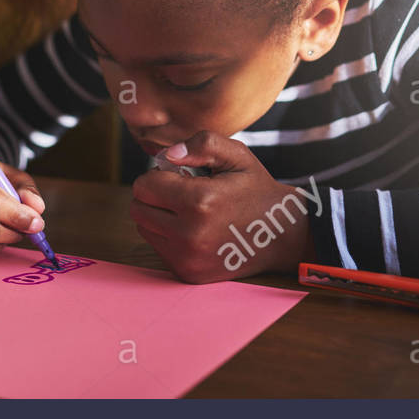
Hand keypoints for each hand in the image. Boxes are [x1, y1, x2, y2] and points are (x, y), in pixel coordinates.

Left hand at [130, 131, 312, 282]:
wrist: (280, 235)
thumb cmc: (255, 190)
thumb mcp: (237, 155)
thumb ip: (201, 145)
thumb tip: (167, 155)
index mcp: (200, 202)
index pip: (144, 186)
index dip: (159, 174)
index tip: (181, 175)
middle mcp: (190, 235)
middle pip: (138, 208)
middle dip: (154, 195)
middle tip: (182, 192)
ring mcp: (188, 259)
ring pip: (144, 228)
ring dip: (158, 216)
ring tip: (189, 210)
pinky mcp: (188, 274)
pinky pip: (158, 248)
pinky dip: (167, 236)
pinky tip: (193, 229)